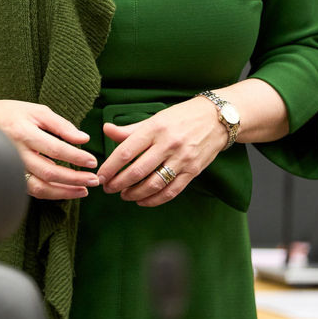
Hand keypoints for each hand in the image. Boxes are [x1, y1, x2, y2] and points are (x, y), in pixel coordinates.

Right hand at [0, 98, 99, 199]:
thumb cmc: (12, 113)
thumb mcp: (37, 111)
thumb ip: (61, 125)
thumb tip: (84, 139)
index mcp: (23, 132)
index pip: (55, 149)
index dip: (76, 157)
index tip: (92, 161)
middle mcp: (16, 152)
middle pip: (49, 172)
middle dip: (75, 178)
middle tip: (94, 179)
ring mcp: (12, 167)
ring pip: (40, 187)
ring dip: (64, 191)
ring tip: (83, 190)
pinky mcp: (11, 176)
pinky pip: (33, 190)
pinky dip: (52, 193)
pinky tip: (66, 190)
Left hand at [95, 97, 223, 206]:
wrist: (216, 119)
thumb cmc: (181, 117)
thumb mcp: (154, 118)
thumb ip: (130, 129)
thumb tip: (106, 130)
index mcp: (155, 128)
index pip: (126, 151)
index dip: (110, 167)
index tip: (100, 176)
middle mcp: (168, 144)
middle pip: (138, 170)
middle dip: (119, 183)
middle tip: (107, 188)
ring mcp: (182, 159)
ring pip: (154, 184)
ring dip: (135, 193)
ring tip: (123, 195)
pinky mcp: (193, 171)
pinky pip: (171, 191)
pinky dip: (154, 200)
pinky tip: (142, 201)